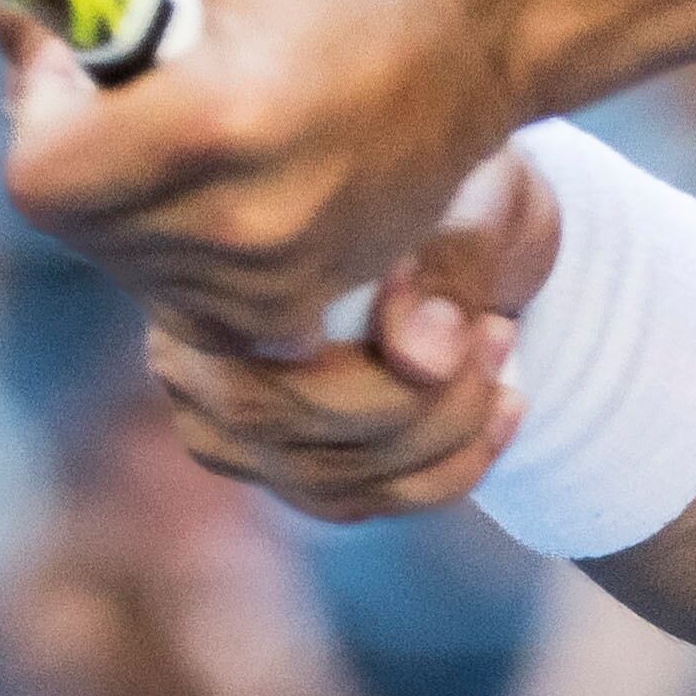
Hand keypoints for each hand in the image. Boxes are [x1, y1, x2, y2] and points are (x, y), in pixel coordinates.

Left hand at [4, 0, 523, 360]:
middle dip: (80, 150)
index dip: (45, 109)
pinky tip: (231, 178)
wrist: (464, 22)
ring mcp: (276, 276)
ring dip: (131, 198)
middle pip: (71, 221)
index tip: (91, 62)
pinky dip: (181, 242)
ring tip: (205, 125)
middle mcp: (248, 218)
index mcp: (219, 115)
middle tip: (141, 87)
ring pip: (122, 259)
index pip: (39, 175)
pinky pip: (176, 296)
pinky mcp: (295, 308)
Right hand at [148, 142, 561, 521]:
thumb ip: (444, 271)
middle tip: (496, 334)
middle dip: (411, 403)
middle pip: (274, 423)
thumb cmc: (461, 193)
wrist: (478, 224)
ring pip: (322, 478)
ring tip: (500, 352)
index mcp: (205, 267)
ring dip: (437, 437)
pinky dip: (443, 472)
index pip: (254, 345)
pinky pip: (355, 502)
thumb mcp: (472, 204)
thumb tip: (420, 361)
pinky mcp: (284, 467)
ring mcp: (229, 423)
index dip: (360, 352)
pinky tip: (503, 410)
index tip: (453, 302)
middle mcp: (192, 353)